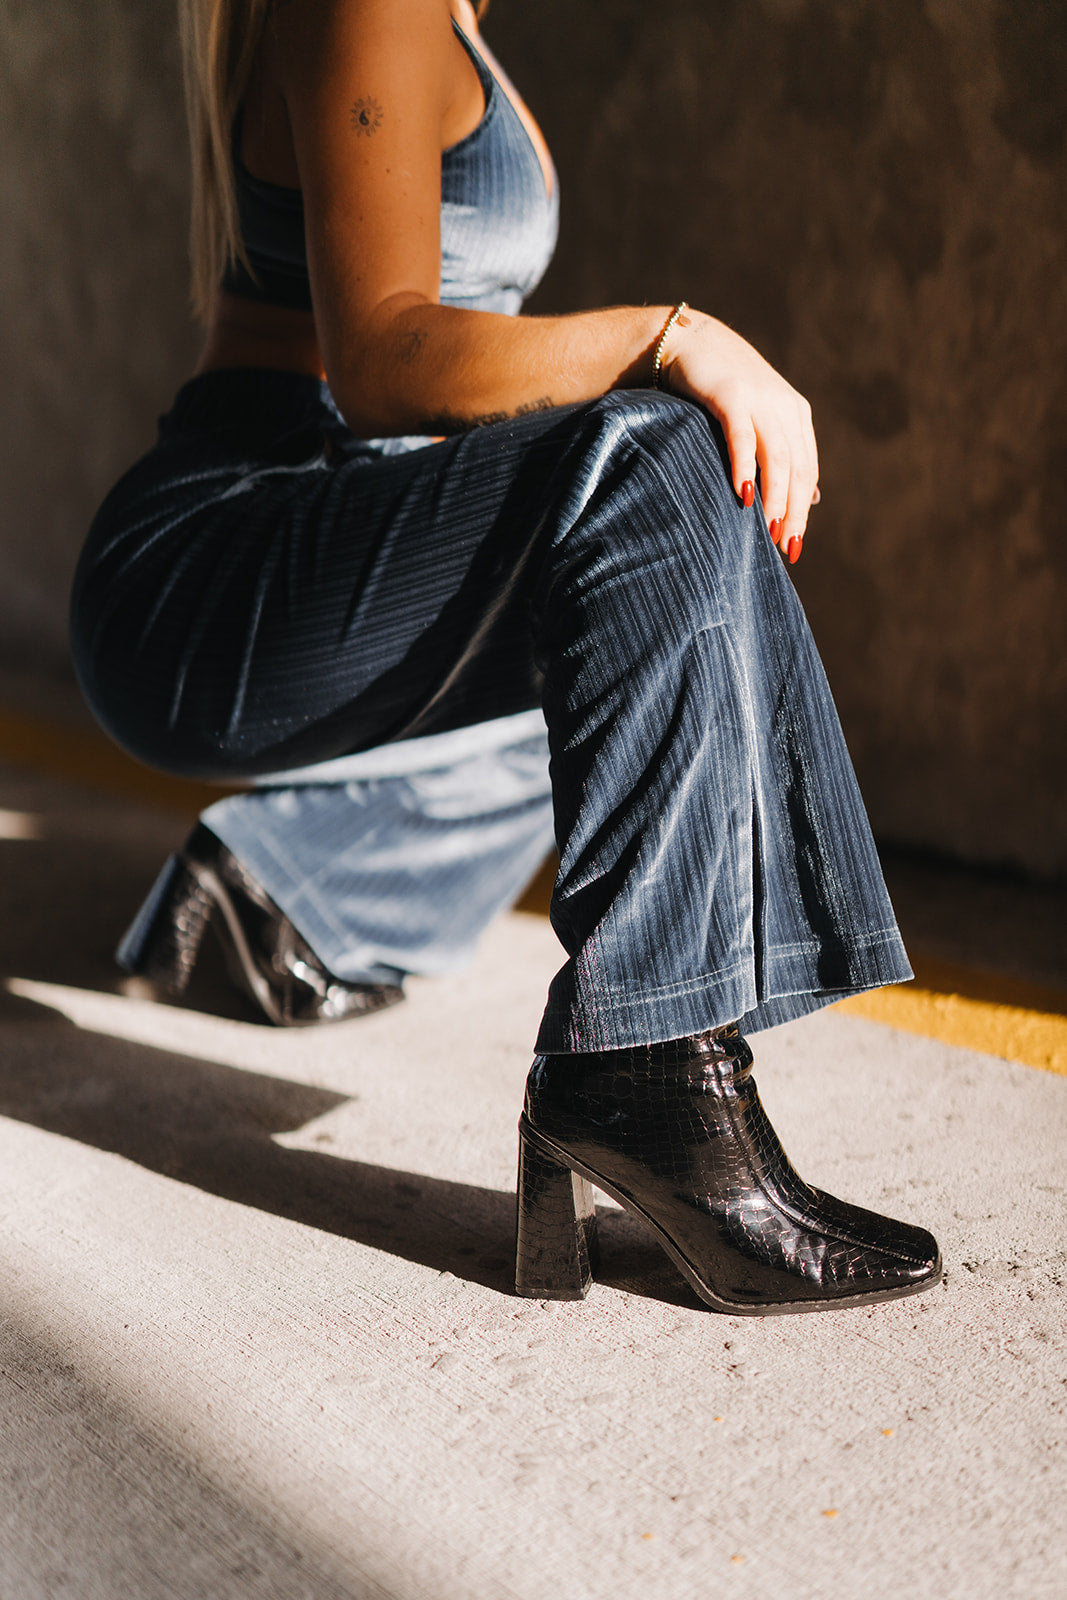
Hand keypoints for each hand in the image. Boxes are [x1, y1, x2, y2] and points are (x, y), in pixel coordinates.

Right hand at [661, 310, 818, 562]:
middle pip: (796, 468)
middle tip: (784, 546)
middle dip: (793, 510)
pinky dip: (745, 466)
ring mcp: (760, 399)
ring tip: (769, 528)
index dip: (802, 509)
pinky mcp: (730, 394)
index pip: (806, 471)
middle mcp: (784, 407)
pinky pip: (742, 436)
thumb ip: (786, 452)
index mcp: (796, 415)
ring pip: (776, 456)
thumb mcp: (762, 417)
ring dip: (775, 497)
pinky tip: (742, 494)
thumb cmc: (720, 387)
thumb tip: (813, 497)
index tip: (792, 544)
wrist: (690, 340)